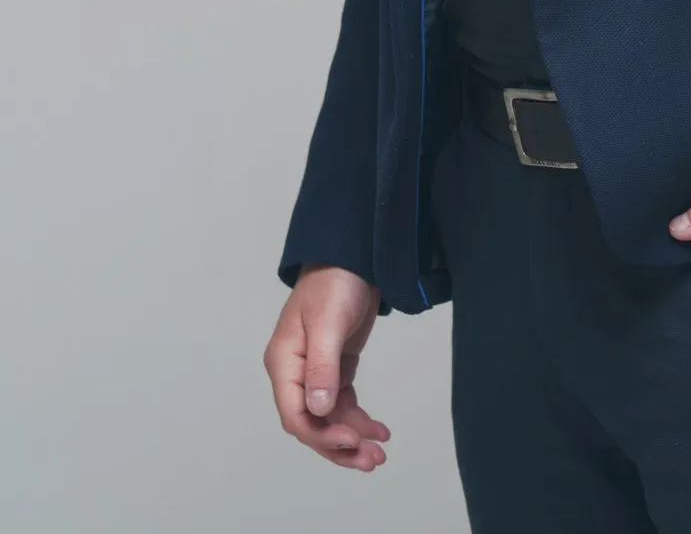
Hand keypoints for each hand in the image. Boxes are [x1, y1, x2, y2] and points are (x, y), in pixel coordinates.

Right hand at [263, 265, 390, 470]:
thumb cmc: (335, 283)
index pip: (295, 414)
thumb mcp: (328, 323)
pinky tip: (379, 429)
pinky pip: (342, 404)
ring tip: (380, 454)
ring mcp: (315, 371)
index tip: (352, 441)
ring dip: (351, 438)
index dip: (321, 434)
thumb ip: (322, 366)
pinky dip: (358, 419)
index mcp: (284, 362)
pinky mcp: (335, 367)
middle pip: (311, 423)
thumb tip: (318, 411)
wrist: (354, 254)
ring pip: (328, 419)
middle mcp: (295, 372)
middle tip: (372, 461)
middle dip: (339, 446)